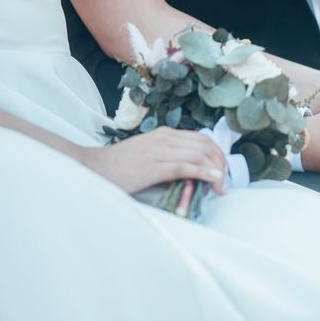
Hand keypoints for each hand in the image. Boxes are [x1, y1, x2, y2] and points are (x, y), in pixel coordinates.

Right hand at [79, 127, 226, 193]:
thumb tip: (192, 167)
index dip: (218, 153)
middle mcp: (164, 138)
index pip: (202, 138)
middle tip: (225, 180)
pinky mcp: (153, 167)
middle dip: (221, 163)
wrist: (93, 167)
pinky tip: (213, 180)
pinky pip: (185, 167)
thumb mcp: (149, 152)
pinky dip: (203, 173)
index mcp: (165, 134)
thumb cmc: (121, 164)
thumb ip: (169, 154)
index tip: (223, 169)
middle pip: (205, 145)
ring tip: (221, 186)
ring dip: (215, 171)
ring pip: (198, 155)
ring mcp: (159, 151)